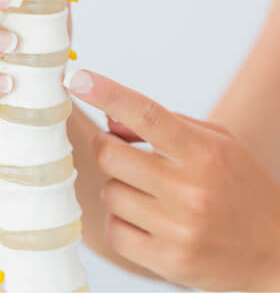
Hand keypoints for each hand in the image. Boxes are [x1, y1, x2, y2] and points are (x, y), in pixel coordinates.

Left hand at [64, 69, 279, 290]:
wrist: (275, 251)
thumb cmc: (241, 187)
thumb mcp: (216, 143)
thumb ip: (165, 124)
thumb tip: (111, 121)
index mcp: (204, 152)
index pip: (147, 113)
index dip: (108, 93)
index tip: (79, 78)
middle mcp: (190, 189)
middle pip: (111, 155)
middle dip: (108, 149)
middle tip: (123, 152)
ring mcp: (178, 228)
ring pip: (109, 193)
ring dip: (118, 187)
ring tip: (146, 192)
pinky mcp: (167, 260)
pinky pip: (114, 230)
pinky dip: (121, 220)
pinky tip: (145, 219)